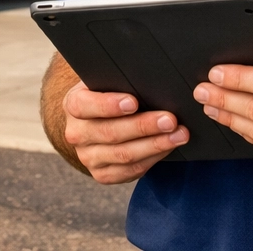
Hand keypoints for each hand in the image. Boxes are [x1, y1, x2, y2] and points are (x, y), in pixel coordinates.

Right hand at [63, 81, 190, 183]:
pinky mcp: (102, 174)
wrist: (100, 119)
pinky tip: (168, 147)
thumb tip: (150, 77)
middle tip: (170, 119)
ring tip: (179, 135)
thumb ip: (120, 80)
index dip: (108, 105)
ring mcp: (88, 157)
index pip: (85, 105)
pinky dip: (153, 159)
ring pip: (123, 155)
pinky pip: (130, 171)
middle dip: (144, 126)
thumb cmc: (110, 93)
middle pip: (110, 133)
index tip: (133, 102)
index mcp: (73, 105)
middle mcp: (76, 133)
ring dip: (155, 145)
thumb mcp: (107, 81)